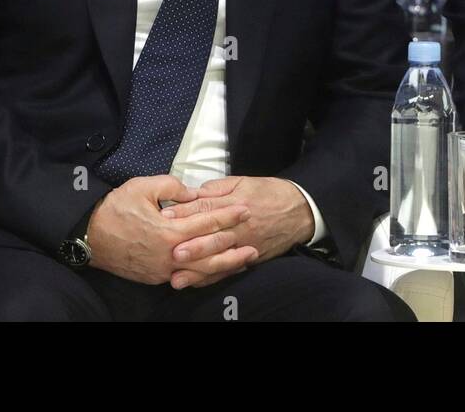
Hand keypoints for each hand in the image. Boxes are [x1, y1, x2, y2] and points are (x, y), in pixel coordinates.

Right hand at [85, 174, 257, 285]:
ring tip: (247, 258)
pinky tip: (217, 269)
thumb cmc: (115, 209)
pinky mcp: (156, 277)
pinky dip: (204, 273)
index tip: (245, 209)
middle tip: (254, 234)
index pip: (207, 222)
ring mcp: (163, 270)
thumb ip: (173, 187)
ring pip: (202, 270)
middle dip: (235, 242)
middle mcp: (170, 255)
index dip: (228, 215)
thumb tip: (194, 193)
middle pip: (211, 251)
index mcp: (169, 231)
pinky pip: (186, 276)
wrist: (88, 237)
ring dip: (226, 264)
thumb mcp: (143, 187)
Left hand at [160, 176, 313, 288]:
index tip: (164, 216)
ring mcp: (245, 245)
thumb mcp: (244, 181)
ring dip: (198, 267)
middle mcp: (239, 227)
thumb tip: (193, 193)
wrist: (300, 210)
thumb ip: (218, 188)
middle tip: (170, 251)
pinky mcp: (250, 258)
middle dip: (191, 245)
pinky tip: (195, 282)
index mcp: (236, 204)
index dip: (184, 213)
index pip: (206, 208)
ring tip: (177, 274)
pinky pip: (229, 270)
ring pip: (218, 258)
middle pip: (212, 236)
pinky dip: (212, 278)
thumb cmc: (270, 193)